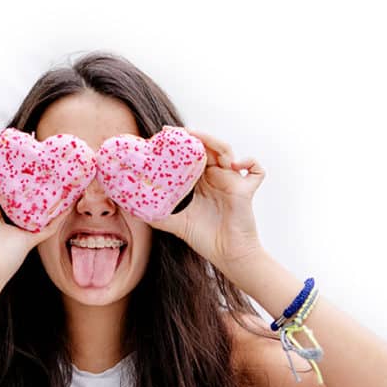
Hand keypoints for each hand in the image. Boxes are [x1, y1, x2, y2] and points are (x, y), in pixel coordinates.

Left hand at [147, 128, 266, 268]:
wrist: (227, 254)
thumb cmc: (204, 238)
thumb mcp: (174, 223)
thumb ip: (156, 215)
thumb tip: (131, 208)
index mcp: (199, 181)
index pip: (189, 154)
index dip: (179, 143)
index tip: (163, 134)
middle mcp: (215, 176)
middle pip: (207, 146)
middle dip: (194, 136)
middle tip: (177, 132)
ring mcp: (231, 180)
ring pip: (226, 150)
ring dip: (214, 142)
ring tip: (200, 141)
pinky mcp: (246, 189)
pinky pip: (256, 170)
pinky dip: (249, 162)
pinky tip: (233, 165)